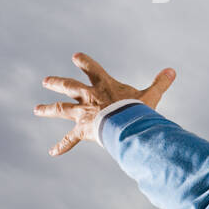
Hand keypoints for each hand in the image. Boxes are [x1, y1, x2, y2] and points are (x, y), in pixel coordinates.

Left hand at [34, 53, 175, 155]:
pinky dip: (62, 145)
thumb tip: (172, 71)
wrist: (123, 123)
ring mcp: (82, 113)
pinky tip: (52, 152)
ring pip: (61, 109)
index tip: (75, 56)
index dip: (84, 62)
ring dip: (48, 109)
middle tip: (45, 81)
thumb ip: (160, 83)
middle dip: (56, 83)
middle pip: (68, 86)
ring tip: (36, 110)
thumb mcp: (150, 95)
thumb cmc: (137, 108)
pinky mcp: (82, 130)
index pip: (92, 69)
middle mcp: (89, 96)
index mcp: (104, 85)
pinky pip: (70, 139)